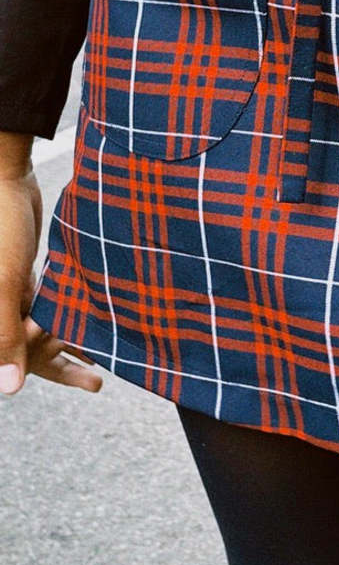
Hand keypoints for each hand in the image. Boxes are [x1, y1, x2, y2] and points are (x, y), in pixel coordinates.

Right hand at [0, 158, 102, 395]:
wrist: (6, 175)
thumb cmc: (0, 227)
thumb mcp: (3, 284)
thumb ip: (4, 336)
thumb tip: (9, 389)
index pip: (7, 359)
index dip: (40, 368)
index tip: (85, 374)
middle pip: (25, 348)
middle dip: (60, 364)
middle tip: (98, 380)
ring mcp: (6, 291)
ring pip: (37, 325)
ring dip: (66, 337)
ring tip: (102, 356)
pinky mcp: (19, 274)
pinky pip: (42, 301)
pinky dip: (63, 310)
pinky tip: (92, 314)